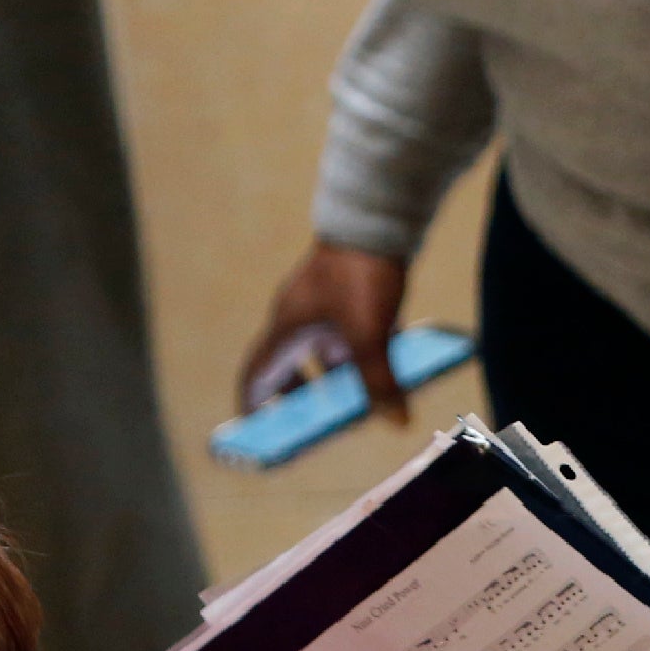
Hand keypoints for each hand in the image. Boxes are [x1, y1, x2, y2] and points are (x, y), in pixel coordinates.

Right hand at [240, 242, 414, 423]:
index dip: (255, 407)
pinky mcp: (349, 294)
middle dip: (303, 398)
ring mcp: (324, 305)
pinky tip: (388, 368)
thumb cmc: (359, 273)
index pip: (257, 375)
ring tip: (359, 403)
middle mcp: (299, 318)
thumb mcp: (369, 335)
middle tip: (318, 423)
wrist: (377, 217)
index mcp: (286, 329)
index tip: (257, 434)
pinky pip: (350, 335)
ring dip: (338, 379)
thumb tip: (395, 421)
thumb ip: (379, 381)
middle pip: (289, 368)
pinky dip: (362, 356)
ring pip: (324, 352)